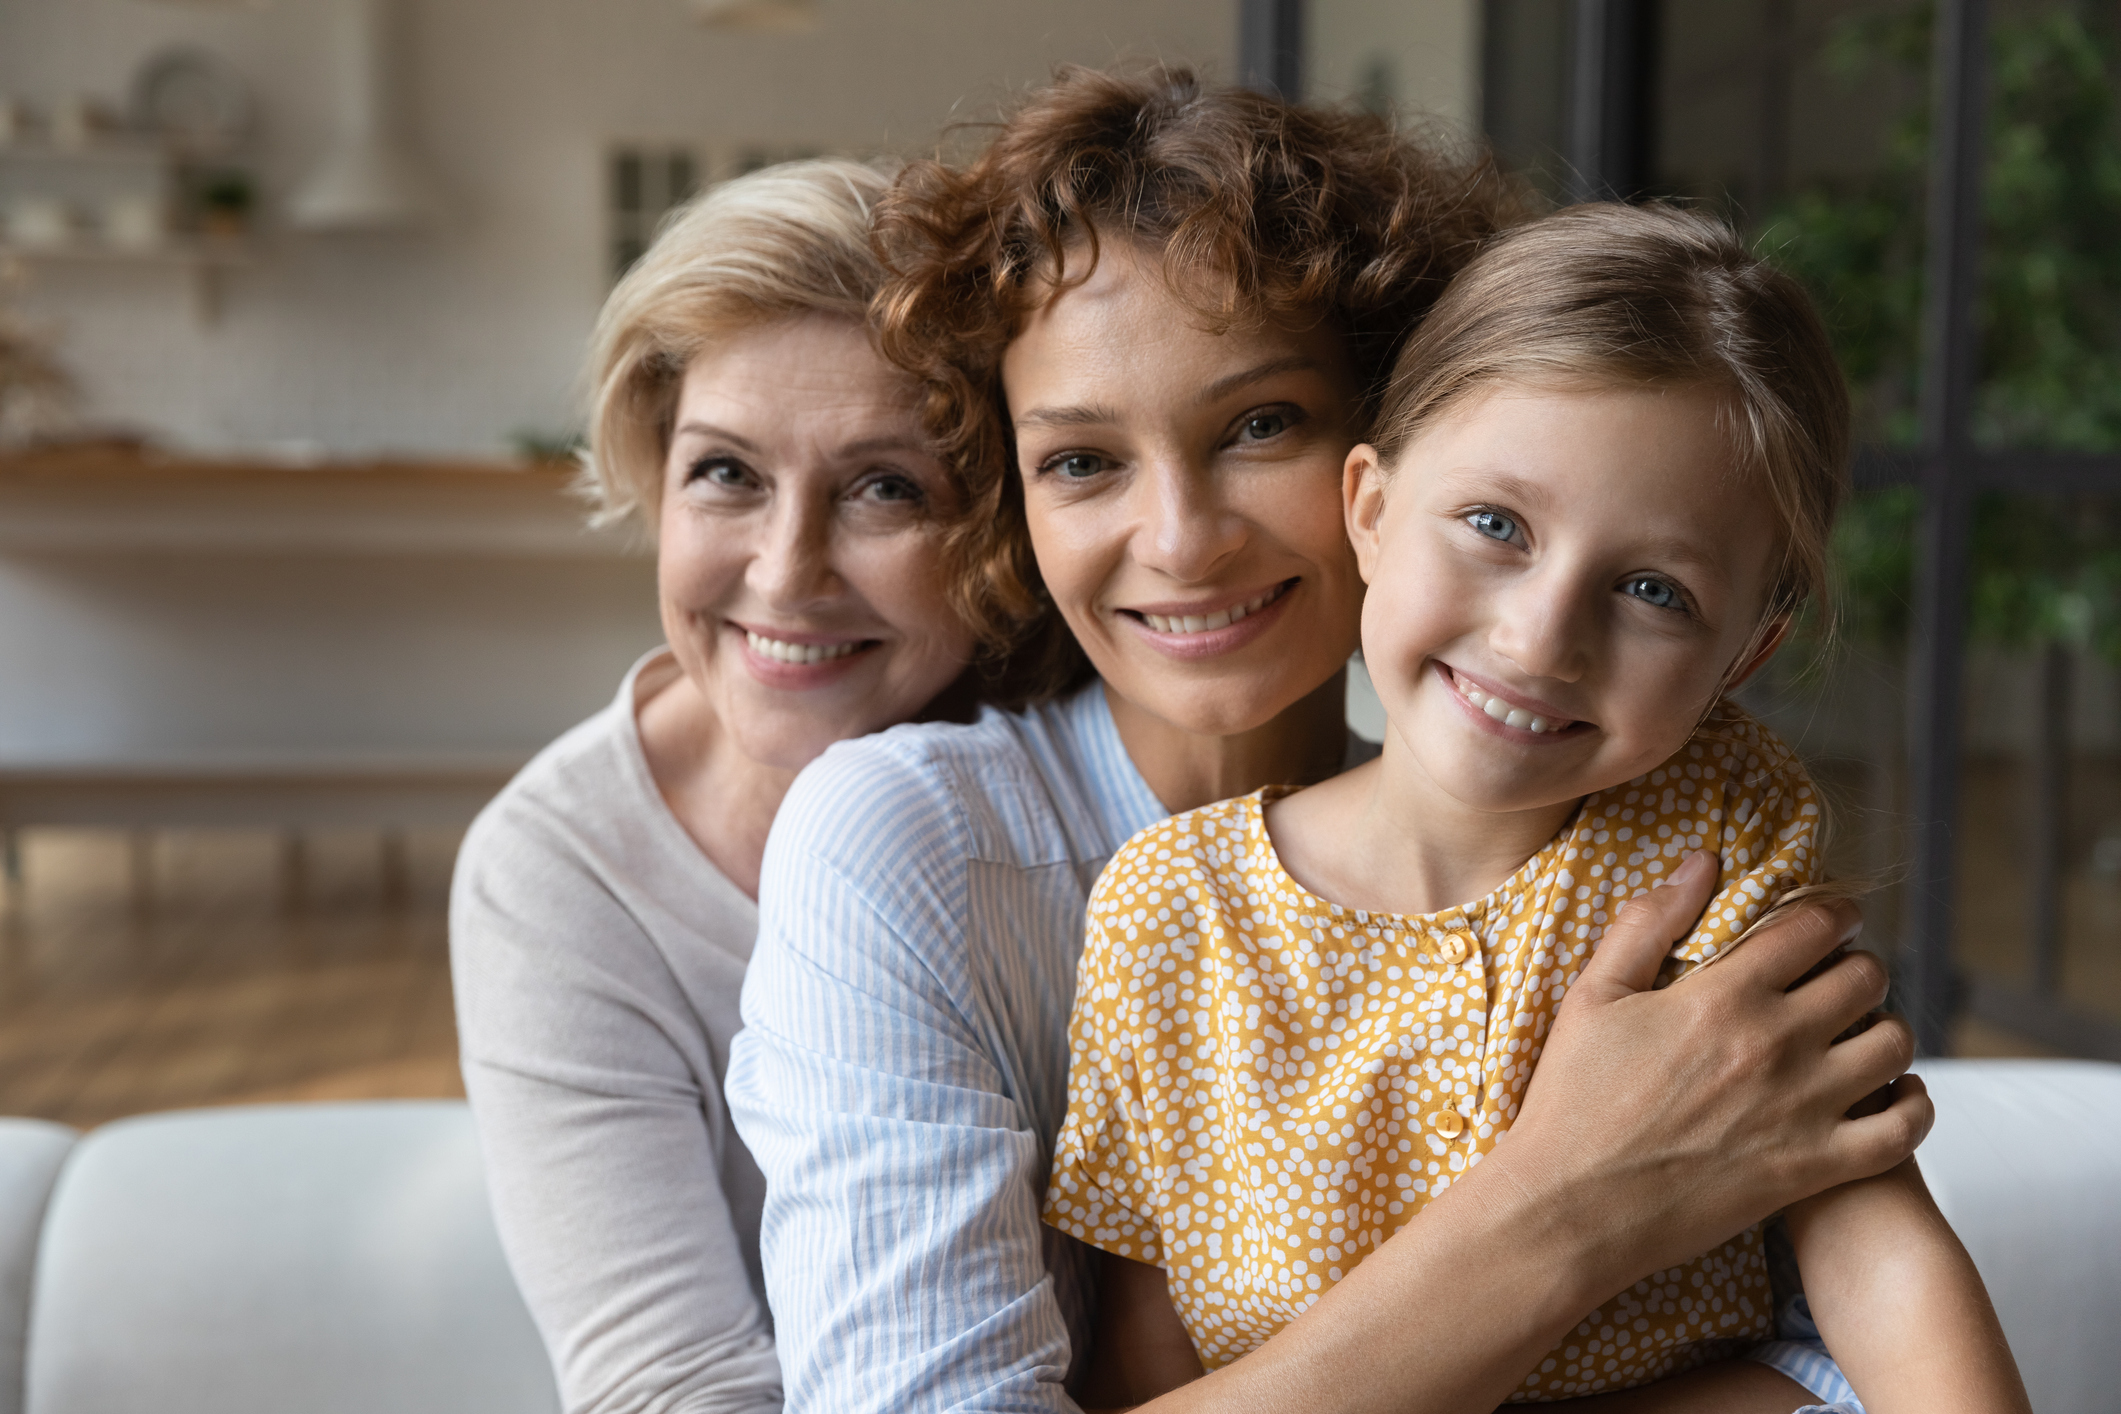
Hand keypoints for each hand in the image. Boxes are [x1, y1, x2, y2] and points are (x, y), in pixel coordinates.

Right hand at [1482, 851, 1931, 1293]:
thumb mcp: (1593, 995)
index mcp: (1724, 995)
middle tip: (1838, 976)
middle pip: (1866, 979)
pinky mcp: (1815, 1167)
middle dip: (1857, 966)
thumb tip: (1700, 863)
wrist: (1575, 1205)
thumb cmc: (1574, 1099)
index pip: (1812, 928)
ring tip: (1860, 1032)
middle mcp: (1776, 1043)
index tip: (1833, 916)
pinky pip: (1902, 1129)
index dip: (1833, 912)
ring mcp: (1804, 1108)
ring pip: (1894, 1045)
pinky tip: (1894, 1095)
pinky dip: (1912, 1105)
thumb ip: (1647, 923)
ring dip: (1885, 1028)